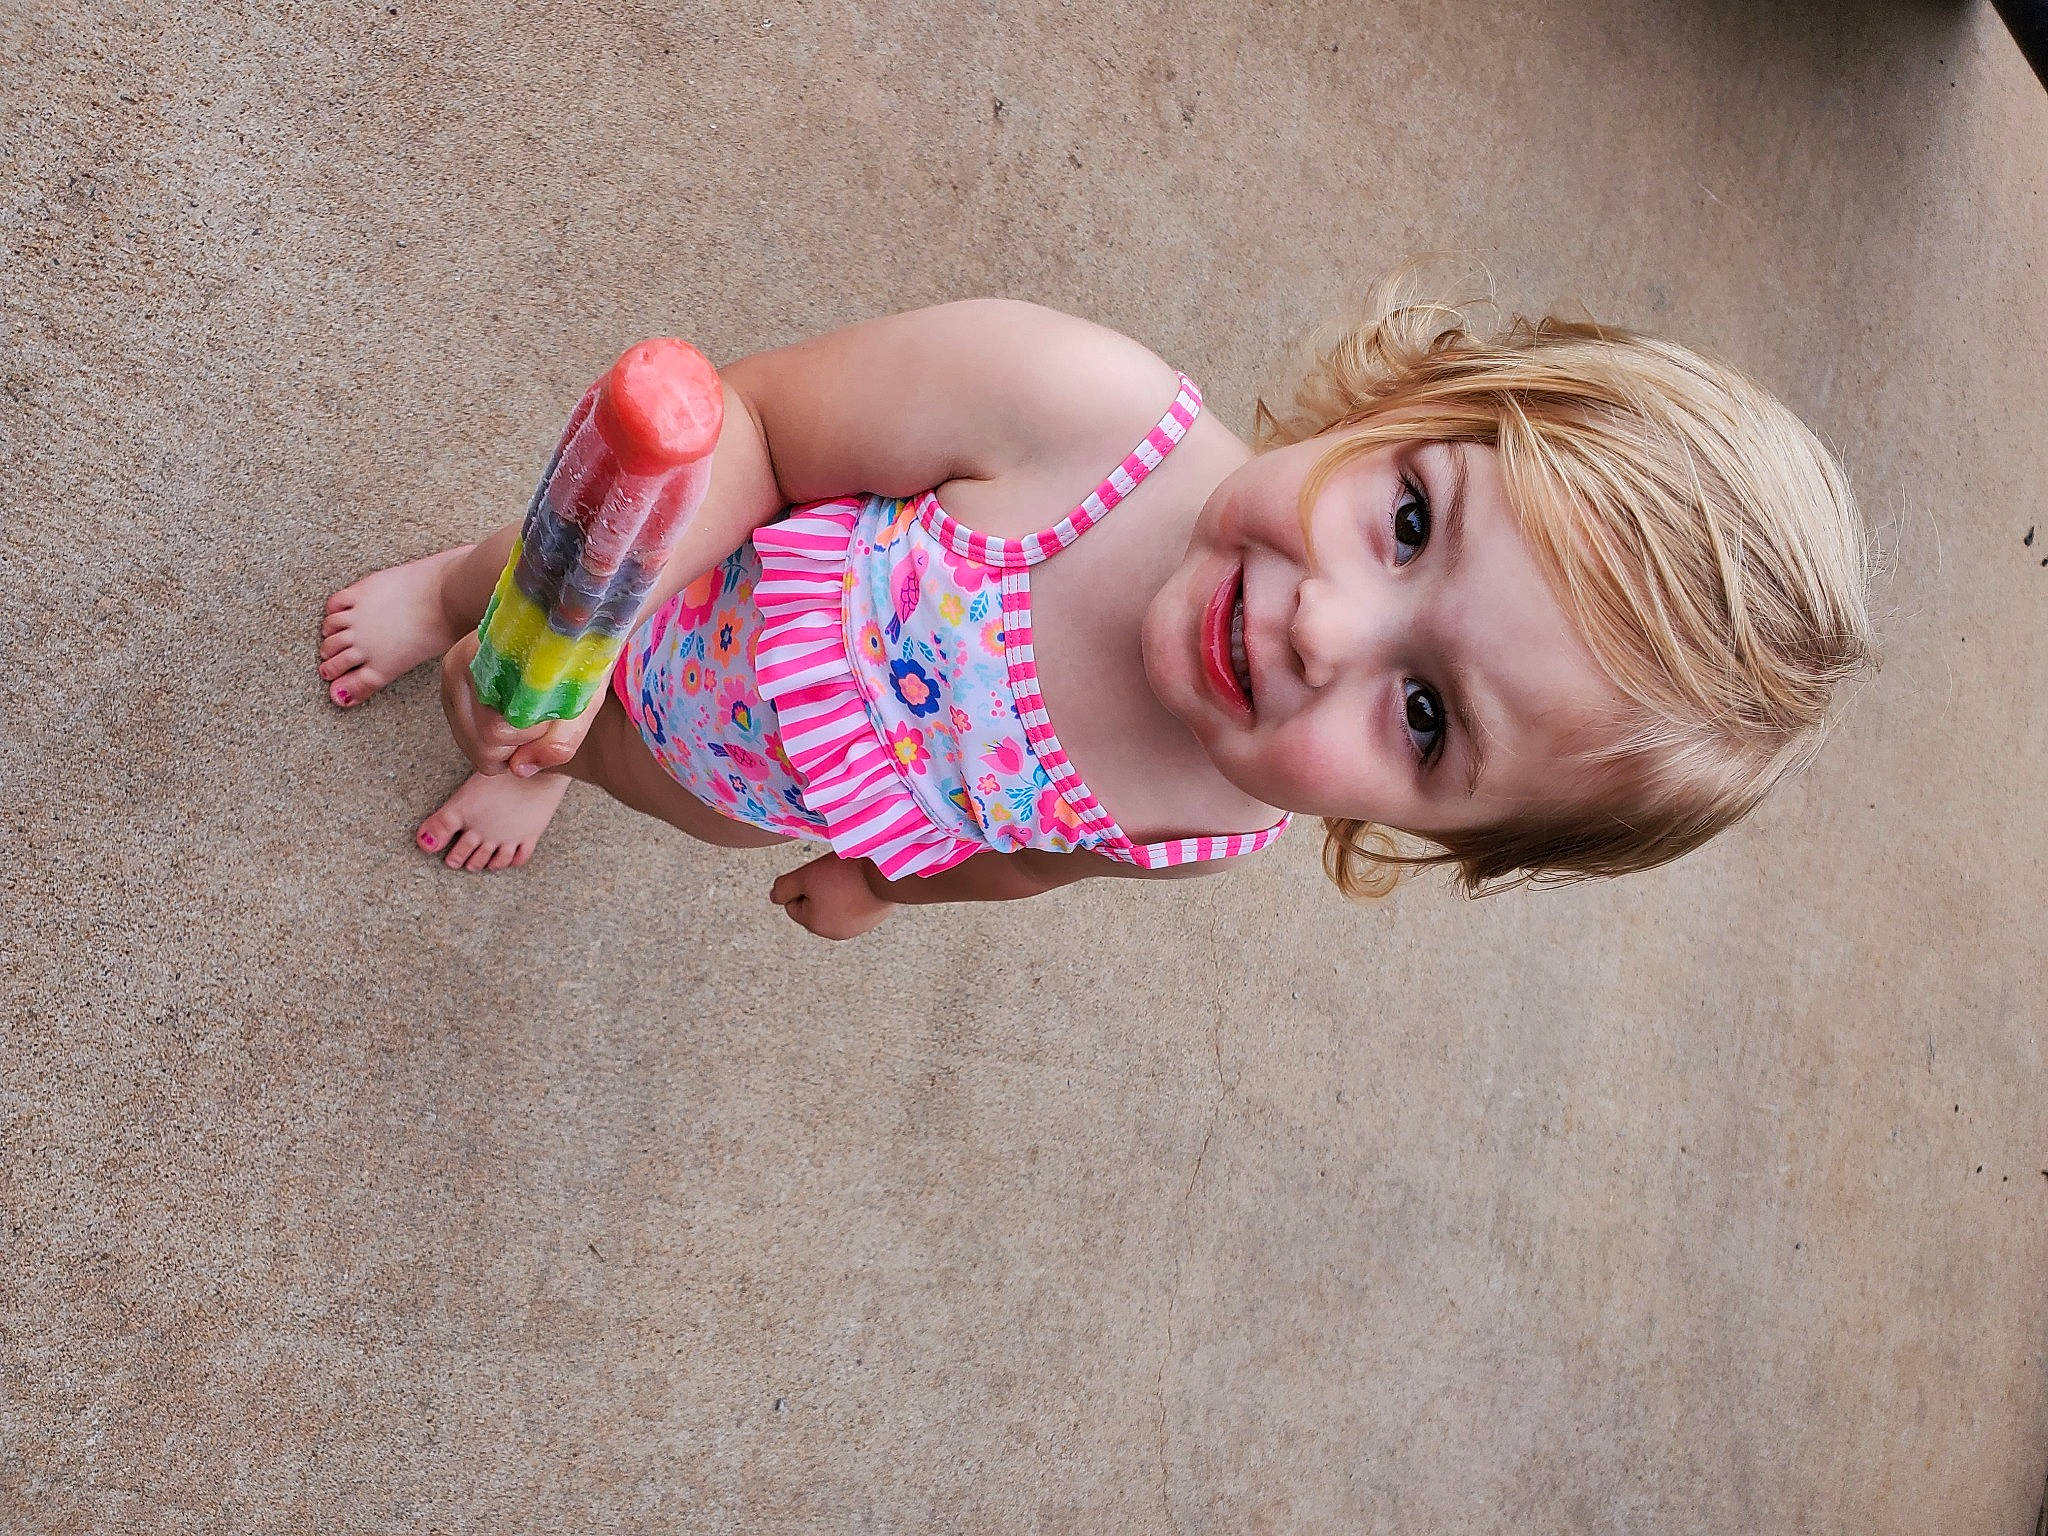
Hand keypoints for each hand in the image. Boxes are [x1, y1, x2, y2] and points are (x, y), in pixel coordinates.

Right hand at [438, 630, 604, 777]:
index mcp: (482, 658)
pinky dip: (498, 744)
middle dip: (520, 745)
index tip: (551, 713)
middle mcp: (455, 670)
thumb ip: (559, 738)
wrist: (564, 626)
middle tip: (545, 719)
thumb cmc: (577, 658)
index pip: (495, 729)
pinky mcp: (453, 698)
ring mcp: (449, 685)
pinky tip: (518, 722)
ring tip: (533, 719)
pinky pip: (471, 744)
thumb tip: (520, 770)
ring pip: (473, 749)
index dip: (530, 736)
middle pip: (480, 745)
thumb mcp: (582, 697)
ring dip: (510, 748)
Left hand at [770, 853, 896, 939]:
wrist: (889, 874)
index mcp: (816, 925)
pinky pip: (856, 904)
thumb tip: (774, 897)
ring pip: (835, 905)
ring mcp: (857, 928)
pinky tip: (863, 882)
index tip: (819, 873)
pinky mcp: (874, 919)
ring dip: (838, 891)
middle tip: (835, 874)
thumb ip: (784, 888)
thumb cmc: (846, 874)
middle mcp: (835, 933)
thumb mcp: (806, 875)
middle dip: (820, 889)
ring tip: (851, 878)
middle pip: (814, 905)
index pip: (793, 904)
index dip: (802, 884)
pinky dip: (856, 893)